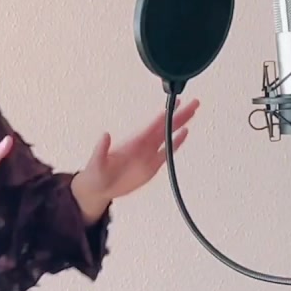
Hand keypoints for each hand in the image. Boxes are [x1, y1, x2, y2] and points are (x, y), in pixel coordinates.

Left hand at [72, 98, 199, 216]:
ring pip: (169, 136)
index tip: (175, 101)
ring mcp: (149, 154)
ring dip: (181, 124)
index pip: (153, 124)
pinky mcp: (152, 166)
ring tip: (193, 112)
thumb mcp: (96, 162)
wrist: (99, 188)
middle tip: (194, 102)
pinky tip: (184, 133)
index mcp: (133, 142)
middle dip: (180, 114)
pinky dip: (176, 143)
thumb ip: (101, 149)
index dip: (165, 114)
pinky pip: (167, 153)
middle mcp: (143, 145)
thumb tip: (105, 135)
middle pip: (165, 126)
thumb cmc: (95, 174)